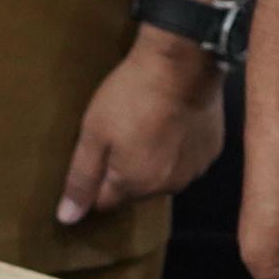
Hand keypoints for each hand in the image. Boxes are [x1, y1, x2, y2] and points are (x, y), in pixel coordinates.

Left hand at [61, 28, 224, 222]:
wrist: (182, 61)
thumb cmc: (132, 94)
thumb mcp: (94, 133)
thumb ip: (81, 179)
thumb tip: (68, 218)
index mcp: (134, 185)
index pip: (105, 200)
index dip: (97, 177)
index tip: (98, 150)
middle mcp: (167, 187)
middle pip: (135, 189)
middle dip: (126, 168)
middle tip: (123, 131)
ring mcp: (193, 169)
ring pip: (163, 175)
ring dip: (155, 159)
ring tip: (150, 123)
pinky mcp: (211, 150)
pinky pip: (187, 159)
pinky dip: (179, 146)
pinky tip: (173, 120)